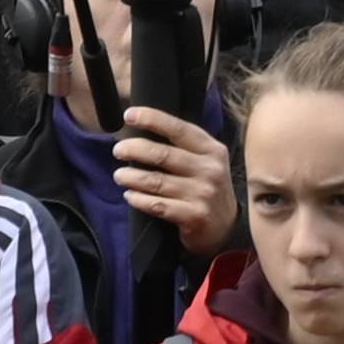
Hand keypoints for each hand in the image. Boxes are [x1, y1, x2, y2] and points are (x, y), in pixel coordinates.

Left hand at [111, 101, 235, 253]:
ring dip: (132, 177)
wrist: (226, 227)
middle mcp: (210, 169)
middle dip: (135, 149)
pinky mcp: (194, 216)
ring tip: (119, 175)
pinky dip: (139, 200)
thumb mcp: (206, 162)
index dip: (152, 119)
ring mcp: (203, 193)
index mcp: (212, 149)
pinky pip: (158, 205)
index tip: (129, 115)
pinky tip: (130, 196)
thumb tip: (144, 132)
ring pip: (157, 181)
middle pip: (164, 154)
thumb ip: (184, 148)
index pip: (179, 129)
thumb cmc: (207, 188)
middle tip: (118, 150)